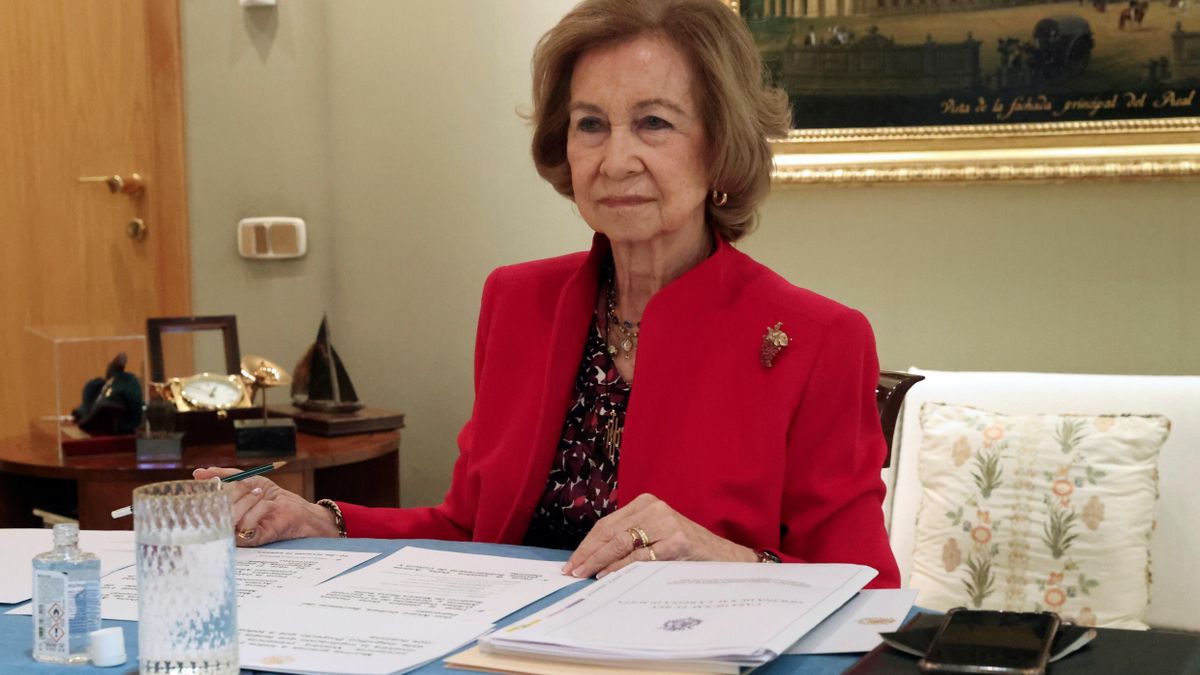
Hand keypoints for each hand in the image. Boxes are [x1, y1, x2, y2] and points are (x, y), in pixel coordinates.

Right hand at [192, 467, 341, 545]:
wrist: (294, 508)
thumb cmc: (270, 496)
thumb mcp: (247, 479)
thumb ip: (225, 475)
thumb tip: (198, 473)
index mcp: (222, 509)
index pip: (206, 502)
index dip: (211, 490)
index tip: (217, 480)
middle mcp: (226, 522)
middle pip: (217, 508)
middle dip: (233, 491)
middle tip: (248, 485)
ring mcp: (236, 532)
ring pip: (231, 515)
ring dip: (248, 499)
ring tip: (260, 493)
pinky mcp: (250, 539)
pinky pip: (246, 524)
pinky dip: (258, 509)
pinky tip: (268, 505)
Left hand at [561, 493, 756, 577]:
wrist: (725, 558)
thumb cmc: (687, 551)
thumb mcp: (655, 536)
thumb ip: (630, 540)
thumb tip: (593, 560)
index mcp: (646, 503)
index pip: (607, 524)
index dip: (587, 544)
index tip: (572, 562)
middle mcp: (654, 508)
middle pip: (610, 532)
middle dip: (588, 553)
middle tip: (572, 571)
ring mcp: (666, 523)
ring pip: (621, 543)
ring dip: (599, 561)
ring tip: (584, 575)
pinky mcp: (677, 541)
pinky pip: (640, 557)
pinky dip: (620, 568)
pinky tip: (608, 576)